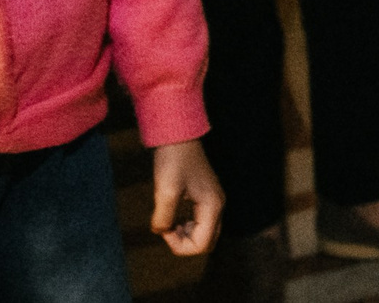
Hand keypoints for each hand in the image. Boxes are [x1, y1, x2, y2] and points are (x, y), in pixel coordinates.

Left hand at [150, 140, 223, 256]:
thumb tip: (162, 231)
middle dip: (184, 242)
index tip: (163, 228)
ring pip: (202, 232)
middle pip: (205, 242)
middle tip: (166, 227)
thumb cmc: (173, 159)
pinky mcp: (204, 196)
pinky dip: (184, 223)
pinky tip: (171, 212)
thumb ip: (164, 218)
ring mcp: (212, 200)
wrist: (178, 133)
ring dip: (183, 233)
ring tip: (167, 219)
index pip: (201, 245)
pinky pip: (198, 221)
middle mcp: (217, 205)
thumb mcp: (165, 191)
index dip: (179, 245)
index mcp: (212, 206)